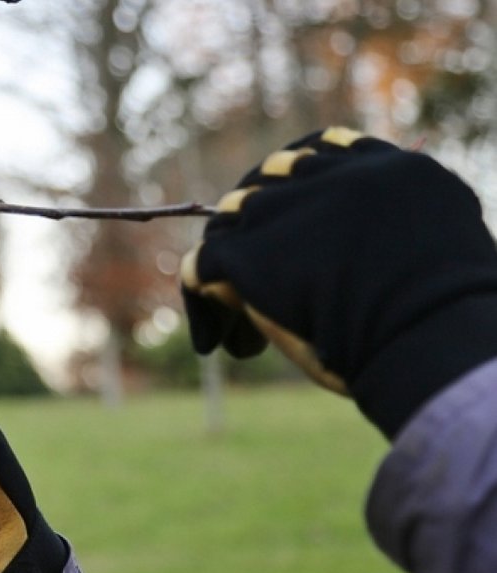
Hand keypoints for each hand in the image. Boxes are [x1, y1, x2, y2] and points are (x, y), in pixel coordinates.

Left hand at [181, 127, 496, 437]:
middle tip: (271, 283)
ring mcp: (283, 209)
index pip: (321, 151)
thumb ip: (402, 229)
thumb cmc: (452, 313)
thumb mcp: (440, 246)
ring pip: (229, 224)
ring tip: (246, 325)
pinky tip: (213, 341)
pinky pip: (200, 266)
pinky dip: (200, 305)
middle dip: (263, 229)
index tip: (289, 220)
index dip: (296, 184)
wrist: (431, 332)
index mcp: (386, 167)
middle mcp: (328, 177)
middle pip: (266, 183)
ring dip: (233, 269)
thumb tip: (375, 248)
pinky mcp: (248, 251)